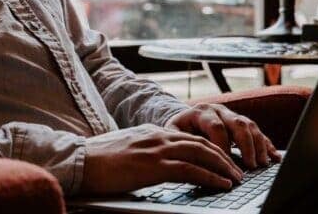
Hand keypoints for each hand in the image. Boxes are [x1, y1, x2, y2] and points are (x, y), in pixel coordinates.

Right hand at [81, 124, 242, 194]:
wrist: (79, 161)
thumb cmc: (98, 160)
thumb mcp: (128, 149)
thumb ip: (147, 151)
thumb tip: (159, 162)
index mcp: (154, 132)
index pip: (190, 137)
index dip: (210, 148)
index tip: (223, 159)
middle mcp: (159, 136)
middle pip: (202, 142)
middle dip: (224, 156)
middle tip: (238, 170)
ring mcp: (158, 149)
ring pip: (202, 154)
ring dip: (223, 167)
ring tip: (236, 179)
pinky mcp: (154, 166)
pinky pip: (190, 170)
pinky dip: (210, 176)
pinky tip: (221, 184)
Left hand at [165, 103, 280, 169]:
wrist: (181, 122)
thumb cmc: (177, 133)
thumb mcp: (174, 137)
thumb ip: (186, 146)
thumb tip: (198, 165)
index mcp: (201, 112)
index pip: (216, 127)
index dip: (223, 146)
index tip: (226, 164)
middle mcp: (219, 110)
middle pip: (238, 123)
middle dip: (247, 145)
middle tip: (251, 165)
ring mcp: (232, 115)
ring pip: (250, 126)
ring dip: (259, 146)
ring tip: (263, 164)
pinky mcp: (241, 124)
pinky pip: (258, 132)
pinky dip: (267, 145)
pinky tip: (275, 157)